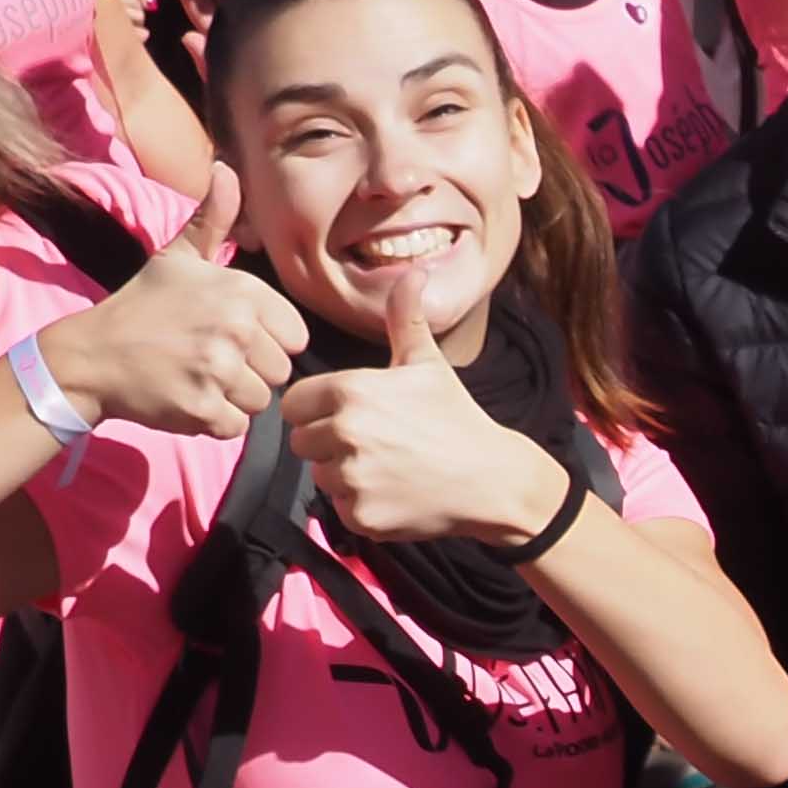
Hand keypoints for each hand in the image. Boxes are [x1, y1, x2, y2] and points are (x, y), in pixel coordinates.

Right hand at [43, 169, 304, 438]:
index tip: (227, 335)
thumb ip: (213, 219)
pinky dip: (211, 421)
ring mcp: (219, 370)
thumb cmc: (143, 306)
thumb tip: (227, 169)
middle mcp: (236, 328)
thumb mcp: (179, 257)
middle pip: (280, 373)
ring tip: (193, 375)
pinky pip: (235, 427)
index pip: (295, 338)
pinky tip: (182, 396)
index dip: (266, 342)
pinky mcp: (202, 408)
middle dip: (249, 373)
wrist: (91, 354)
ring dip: (231, 398)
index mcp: (242, 292)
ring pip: (260, 402)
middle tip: (204, 357)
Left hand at [278, 249, 566, 542]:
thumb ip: (404, 318)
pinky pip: (340, 508)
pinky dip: (362, 506)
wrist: (494, 481)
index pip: (293, 404)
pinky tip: (394, 493)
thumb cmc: (456, 418)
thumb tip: (414, 272)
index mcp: (350, 391)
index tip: (354, 416)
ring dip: (344, 475)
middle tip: (376, 445)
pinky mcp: (361, 515)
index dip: (318, 410)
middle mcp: (344, 432)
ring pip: (320, 475)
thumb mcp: (427, 364)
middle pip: (302, 442)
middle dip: (329, 444)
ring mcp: (352, 477)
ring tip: (387, 469)